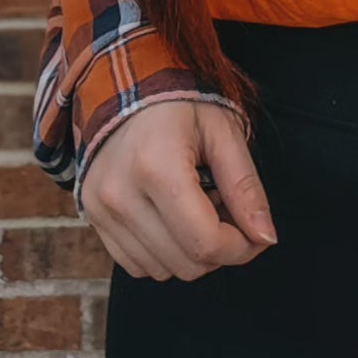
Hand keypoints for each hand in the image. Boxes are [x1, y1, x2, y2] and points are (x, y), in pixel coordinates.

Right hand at [81, 99, 278, 280]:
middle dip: (221, 250)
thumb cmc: (181, 104)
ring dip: (192, 252)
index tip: (257, 235)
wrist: (126, 87)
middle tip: (229, 211)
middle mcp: (121, 193)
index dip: (242, 249)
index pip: (206, 241)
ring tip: (199, 208)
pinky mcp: (92, 217)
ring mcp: (100, 208)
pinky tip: (174, 218)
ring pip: (162, 270)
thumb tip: (265, 237)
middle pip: (186, 262)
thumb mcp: (223, 133)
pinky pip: (137, 265)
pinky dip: (165, 254)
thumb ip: (246, 187)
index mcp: (157, 167)